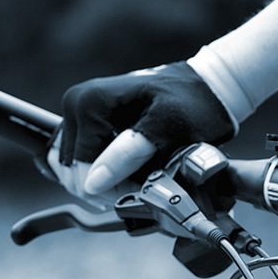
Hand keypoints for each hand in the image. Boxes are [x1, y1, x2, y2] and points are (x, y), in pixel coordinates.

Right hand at [47, 61, 235, 202]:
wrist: (206, 86)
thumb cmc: (194, 105)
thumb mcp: (169, 129)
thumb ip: (129, 154)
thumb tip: (92, 184)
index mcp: (89, 103)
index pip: (80, 167)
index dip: (109, 190)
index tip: (142, 192)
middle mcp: (76, 103)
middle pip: (72, 168)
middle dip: (105, 188)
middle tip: (141, 189)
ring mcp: (78, 111)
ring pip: (71, 166)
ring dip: (100, 182)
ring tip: (134, 183)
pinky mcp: (86, 120)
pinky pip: (78, 156)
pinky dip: (98, 171)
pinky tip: (123, 174)